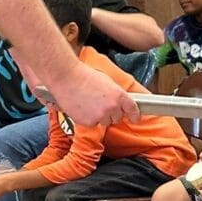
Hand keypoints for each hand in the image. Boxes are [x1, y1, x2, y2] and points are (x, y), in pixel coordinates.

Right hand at [13, 51, 139, 125]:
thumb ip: (115, 94)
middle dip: (112, 113)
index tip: (135, 118)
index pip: (132, 109)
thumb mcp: (107, 82)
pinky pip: (93, 124)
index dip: (135, 115)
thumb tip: (120, 102)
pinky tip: (82, 108)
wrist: (66, 78)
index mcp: (119, 95)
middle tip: (102, 103)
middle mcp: (112, 107)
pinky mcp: (89, 123)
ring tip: (90, 104)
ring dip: (101, 116)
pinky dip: (89, 119)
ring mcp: (100, 116)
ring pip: (105, 122)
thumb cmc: (84, 76)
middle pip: (118, 118)